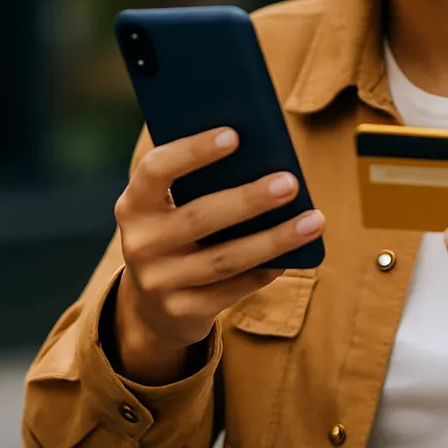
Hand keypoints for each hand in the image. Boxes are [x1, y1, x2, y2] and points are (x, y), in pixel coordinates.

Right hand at [110, 127, 325, 383]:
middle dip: (249, 199)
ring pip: (225, 258)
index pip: (156, 169)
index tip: (234, 135)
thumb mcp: (169, 205)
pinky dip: (267, 270)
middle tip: (291, 183)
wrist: (150, 305)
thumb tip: (256, 144)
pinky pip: (234, 288)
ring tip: (313, 220)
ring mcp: (159, 282)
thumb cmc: (175, 232)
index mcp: (134, 204)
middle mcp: (140, 243)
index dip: (193, 151)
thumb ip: (197, 177)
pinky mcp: (182, 311)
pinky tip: (295, 255)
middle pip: (200, 217)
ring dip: (274, 239)